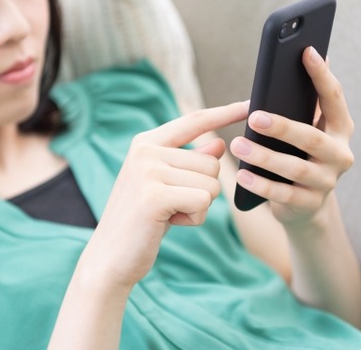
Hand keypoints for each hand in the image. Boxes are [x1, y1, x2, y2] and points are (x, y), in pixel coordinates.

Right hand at [81, 101, 248, 290]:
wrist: (110, 257)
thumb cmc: (142, 220)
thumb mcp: (167, 185)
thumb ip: (191, 162)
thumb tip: (219, 143)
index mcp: (147, 142)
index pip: (195, 121)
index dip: (225, 112)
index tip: (250, 103)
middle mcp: (146, 150)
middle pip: (212, 163)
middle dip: (203, 191)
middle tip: (172, 205)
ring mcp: (148, 171)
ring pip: (211, 184)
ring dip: (199, 206)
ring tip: (169, 214)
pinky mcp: (154, 195)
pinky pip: (204, 201)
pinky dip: (195, 218)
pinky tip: (170, 223)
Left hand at [230, 47, 353, 225]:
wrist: (306, 204)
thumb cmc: (301, 153)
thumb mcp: (307, 125)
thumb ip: (307, 98)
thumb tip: (313, 52)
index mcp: (341, 128)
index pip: (334, 97)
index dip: (321, 74)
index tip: (306, 51)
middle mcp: (340, 154)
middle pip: (311, 137)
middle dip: (282, 126)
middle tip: (254, 117)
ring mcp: (327, 181)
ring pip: (295, 167)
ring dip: (264, 157)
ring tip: (238, 146)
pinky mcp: (310, 204)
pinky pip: (283, 194)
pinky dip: (261, 184)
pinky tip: (242, 175)